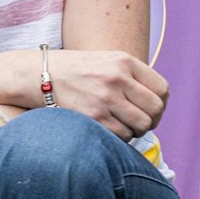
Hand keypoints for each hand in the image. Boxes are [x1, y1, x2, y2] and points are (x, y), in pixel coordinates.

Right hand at [39, 49, 167, 137]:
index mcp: (124, 61)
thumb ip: (132, 76)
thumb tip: (157, 103)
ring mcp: (105, 98)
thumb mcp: (105, 61)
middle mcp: (117, 78)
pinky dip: (120, 137)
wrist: (37, 75)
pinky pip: (122, 135)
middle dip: (151, 120)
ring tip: (122, 126)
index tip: (151, 109)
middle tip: (139, 122)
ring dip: (135, 130)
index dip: (161, 103)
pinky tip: (108, 129)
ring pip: (141, 125)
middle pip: (155, 109)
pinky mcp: (93, 116)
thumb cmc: (73, 70)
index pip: (162, 89)